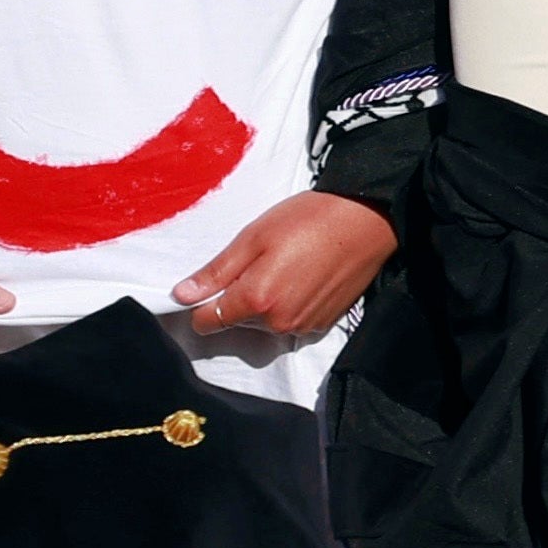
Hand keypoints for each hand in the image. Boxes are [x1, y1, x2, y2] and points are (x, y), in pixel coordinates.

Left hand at [175, 194, 396, 344]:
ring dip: (264, 303)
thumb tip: (180, 296)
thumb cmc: (308, 220)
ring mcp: (302, 327)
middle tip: (259, 261)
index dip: (201, 304)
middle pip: (236, 322)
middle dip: (238, 299)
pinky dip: (288, 305)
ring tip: (285, 266)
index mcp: (255, 300)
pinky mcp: (322, 325)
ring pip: (263, 324)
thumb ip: (216, 272)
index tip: (209, 284)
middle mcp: (278, 322)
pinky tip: (302, 277)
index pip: (206, 322)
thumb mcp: (253, 237)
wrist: (366, 221)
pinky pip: (289, 322)